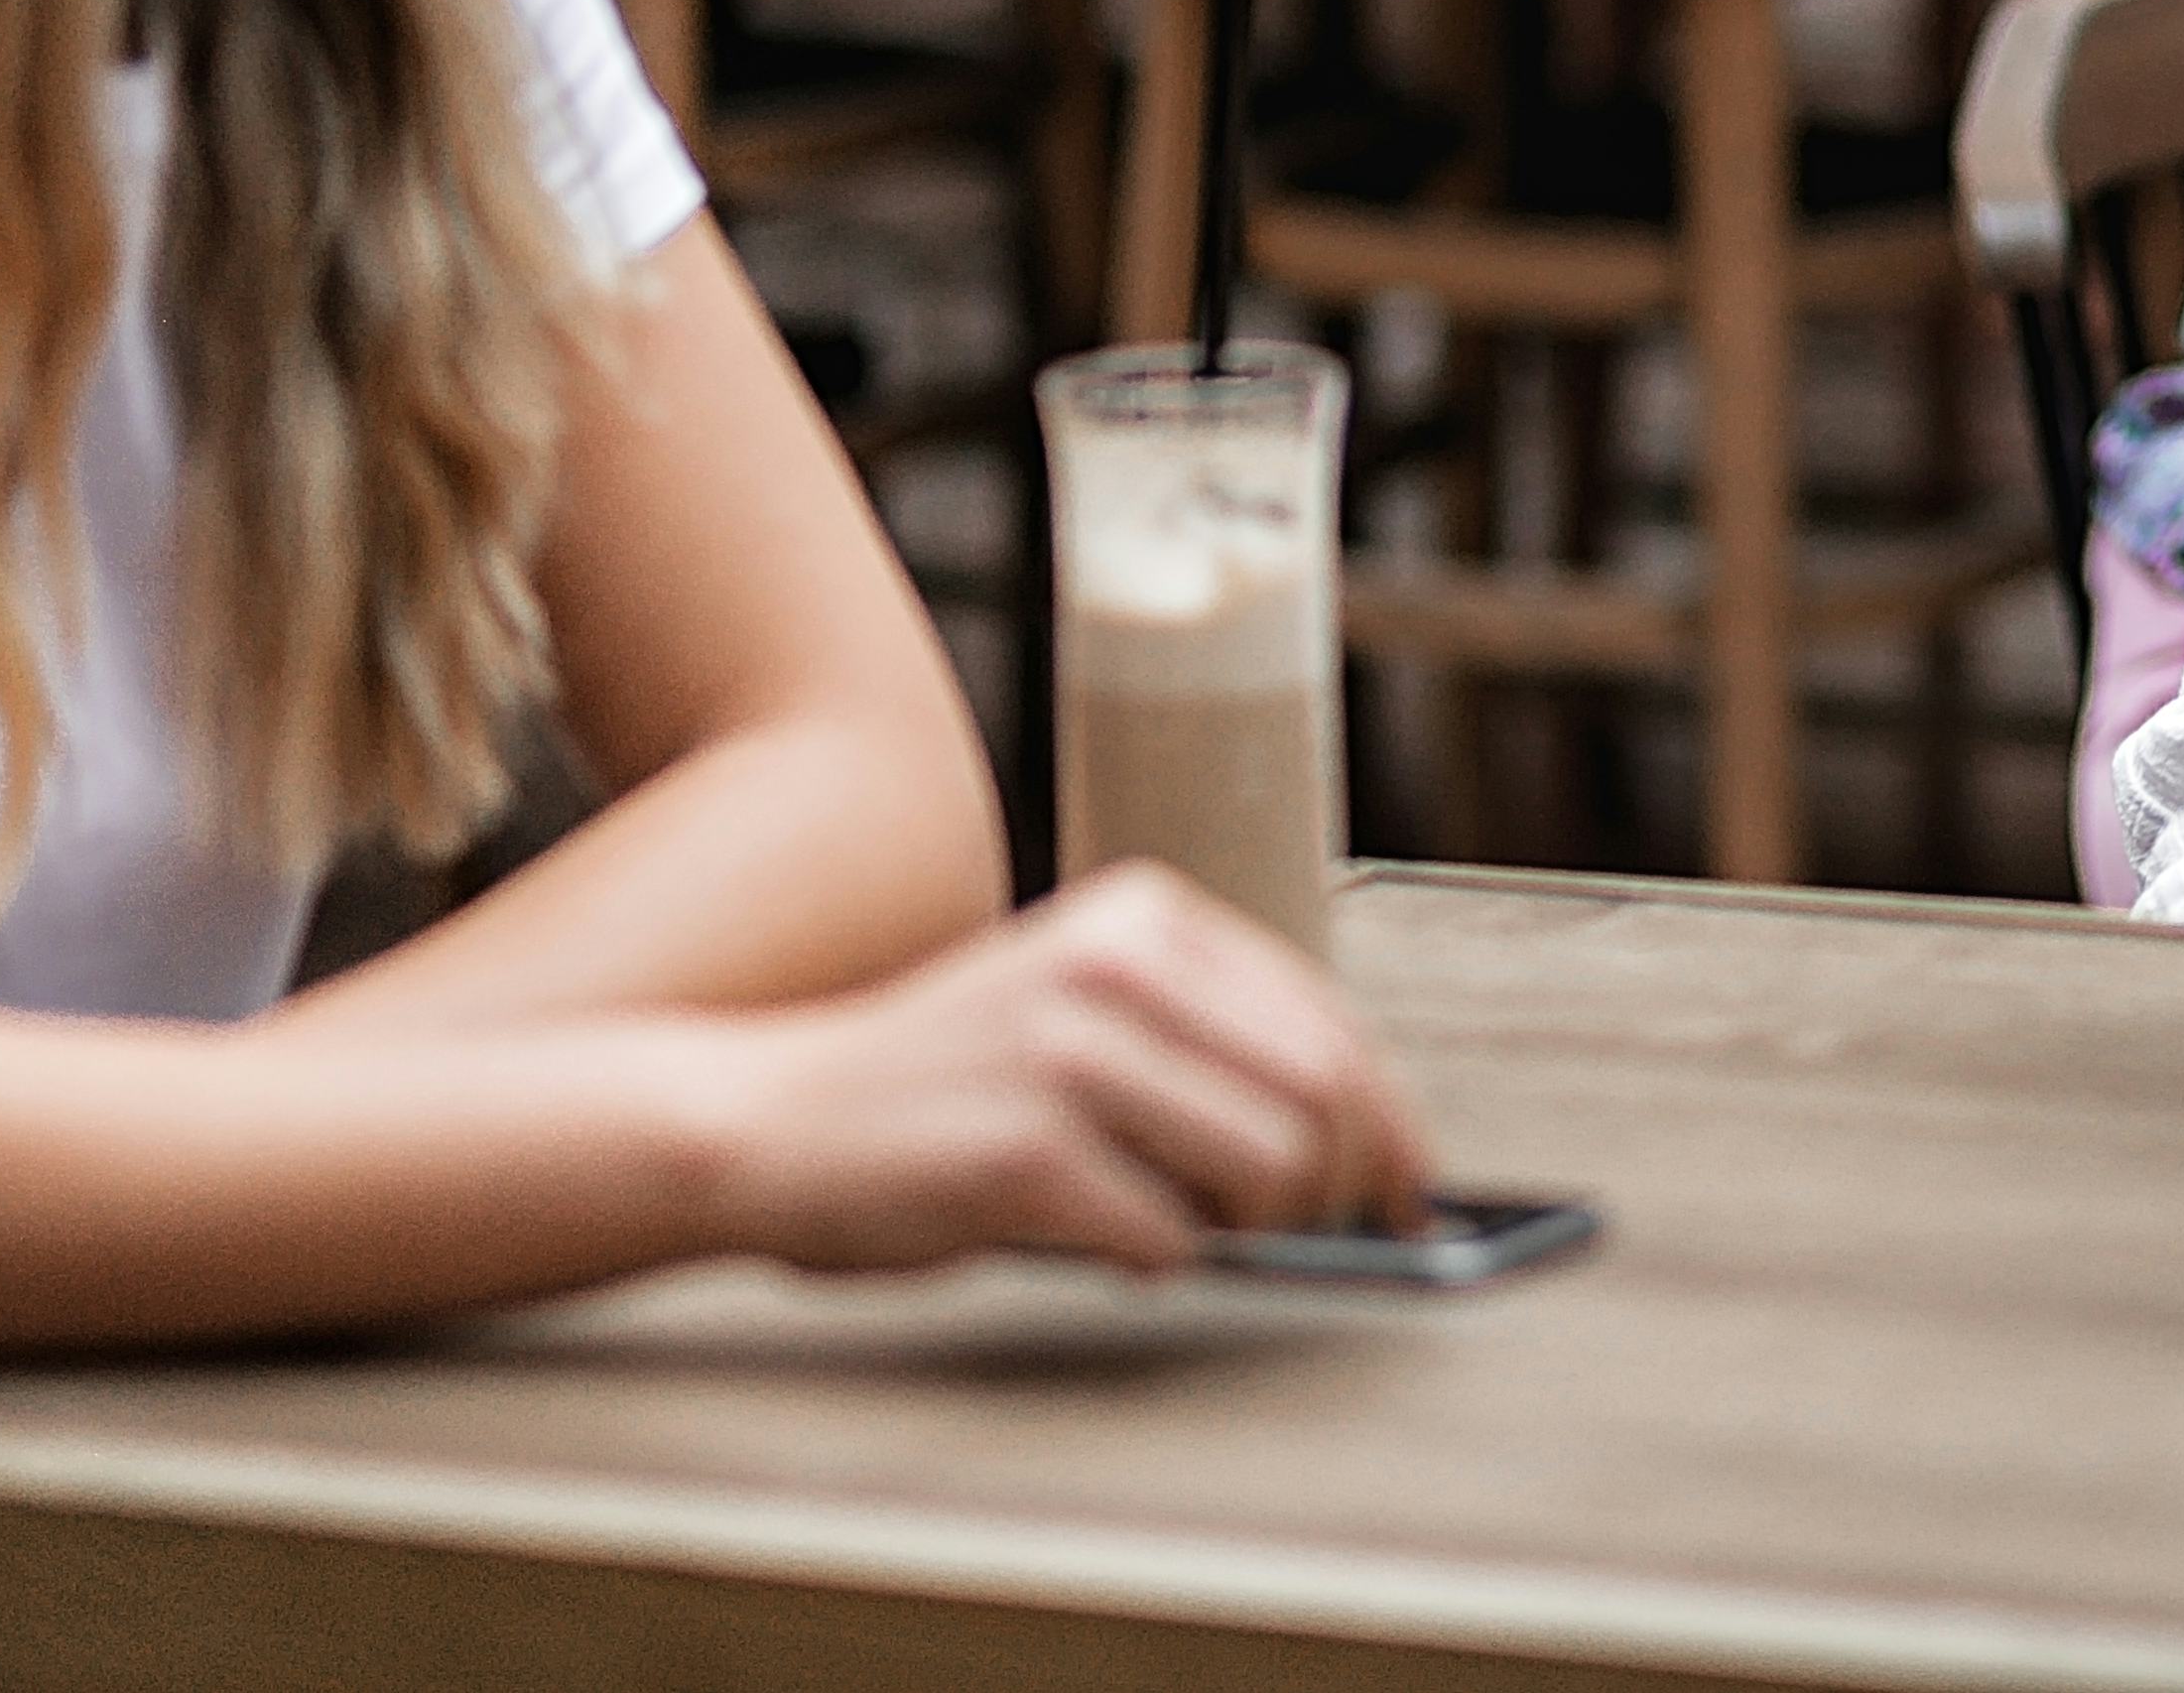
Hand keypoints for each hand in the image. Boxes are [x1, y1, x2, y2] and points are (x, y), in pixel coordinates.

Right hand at [689, 864, 1433, 1277]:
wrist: (767, 1120)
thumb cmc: (946, 1087)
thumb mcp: (1082, 1013)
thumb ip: (1205, 1048)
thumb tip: (1360, 1150)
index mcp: (1146, 920)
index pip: (1330, 1023)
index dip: (1391, 1121)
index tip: (1415, 1188)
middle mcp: (1116, 969)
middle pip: (1325, 1094)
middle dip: (1349, 1186)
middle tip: (1336, 1237)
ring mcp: (1070, 1056)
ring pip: (1271, 1167)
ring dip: (1256, 1230)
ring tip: (1191, 1228)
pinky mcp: (1027, 1153)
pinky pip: (1170, 1238)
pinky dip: (1157, 1262)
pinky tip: (1104, 1243)